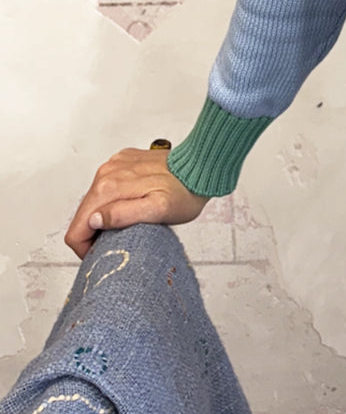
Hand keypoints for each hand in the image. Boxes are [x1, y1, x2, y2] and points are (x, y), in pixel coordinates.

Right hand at [65, 147, 209, 258]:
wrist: (201, 167)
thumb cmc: (184, 193)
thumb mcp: (158, 212)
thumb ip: (124, 215)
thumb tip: (95, 219)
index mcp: (108, 188)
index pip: (76, 229)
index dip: (86, 248)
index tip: (103, 253)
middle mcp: (106, 172)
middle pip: (83, 215)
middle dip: (94, 233)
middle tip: (120, 239)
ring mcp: (114, 164)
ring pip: (93, 202)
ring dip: (105, 215)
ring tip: (129, 220)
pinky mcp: (122, 161)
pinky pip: (106, 186)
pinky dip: (114, 199)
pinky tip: (134, 202)